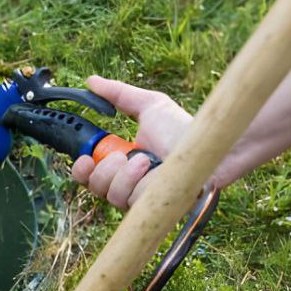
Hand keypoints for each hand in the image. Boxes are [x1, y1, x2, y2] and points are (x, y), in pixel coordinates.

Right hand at [70, 76, 192, 209]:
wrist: (209, 145)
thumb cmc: (184, 128)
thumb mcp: (148, 105)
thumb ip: (118, 94)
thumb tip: (91, 81)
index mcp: (122, 163)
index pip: (89, 174)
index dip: (81, 169)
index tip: (85, 158)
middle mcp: (127, 183)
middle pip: (94, 187)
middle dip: (103, 170)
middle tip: (122, 156)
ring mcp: (139, 199)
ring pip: (111, 195)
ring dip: (123, 176)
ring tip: (145, 161)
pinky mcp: (152, 209)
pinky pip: (131, 201)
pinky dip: (140, 183)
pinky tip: (156, 173)